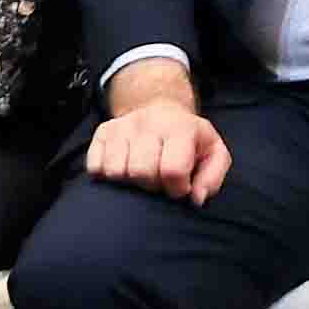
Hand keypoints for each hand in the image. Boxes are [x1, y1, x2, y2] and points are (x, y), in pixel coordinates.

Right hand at [85, 81, 230, 205]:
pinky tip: (125, 167)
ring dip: (130, 181)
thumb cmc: (189, 140)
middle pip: (141, 172)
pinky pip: (95, 166)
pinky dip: (107, 175)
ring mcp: (122, 126)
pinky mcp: (102, 132)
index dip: (177, 188)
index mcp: (179, 127)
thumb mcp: (214, 153)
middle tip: (159, 179)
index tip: (180, 186)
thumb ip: (212, 178)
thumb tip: (195, 198)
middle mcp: (148, 122)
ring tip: (142, 172)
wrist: (161, 109)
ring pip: (116, 171)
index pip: (172, 169)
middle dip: (152, 185)